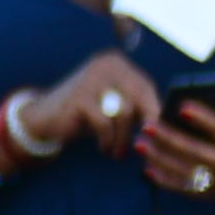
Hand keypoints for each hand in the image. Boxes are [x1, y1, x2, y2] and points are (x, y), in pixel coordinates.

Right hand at [41, 50, 159, 156]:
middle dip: (143, 125)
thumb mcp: (115, 104)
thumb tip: (169, 120)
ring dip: (123, 137)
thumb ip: (138, 105)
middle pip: (139, 98)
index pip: (146, 87)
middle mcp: (104, 65)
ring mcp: (91, 79)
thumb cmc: (88, 114)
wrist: (44, 118)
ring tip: (119, 152)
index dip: (153, 112)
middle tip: (144, 145)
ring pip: (124, 113)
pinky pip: (105, 124)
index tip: (155, 133)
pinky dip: (107, 140)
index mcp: (115, 62)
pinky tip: (105, 148)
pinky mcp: (79, 98)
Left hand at [139, 92, 214, 198]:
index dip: (204, 119)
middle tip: (148, 126)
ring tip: (141, 143)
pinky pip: (186, 190)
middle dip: (170, 139)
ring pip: (187, 172)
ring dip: (161, 159)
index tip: (182, 106)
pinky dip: (166, 181)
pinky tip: (148, 168)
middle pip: (198, 153)